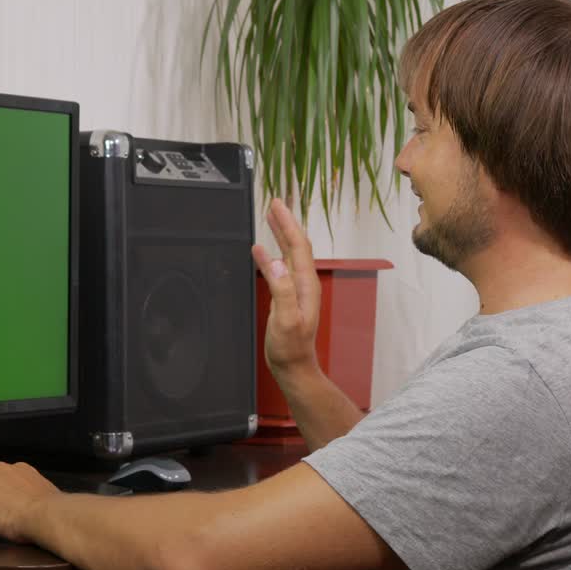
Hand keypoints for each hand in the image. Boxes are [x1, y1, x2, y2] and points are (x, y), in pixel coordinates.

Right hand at [251, 199, 321, 379]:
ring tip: (272, 217)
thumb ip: (282, 289)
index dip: (287, 224)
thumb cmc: (291, 347)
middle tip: (274, 203)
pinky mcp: (289, 296)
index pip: (297, 246)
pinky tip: (265, 249)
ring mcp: (298, 289)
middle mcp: (304, 283)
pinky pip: (283, 265)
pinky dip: (275, 251)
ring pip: (290, 253)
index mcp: (306, 285)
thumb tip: (274, 261)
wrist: (294, 366)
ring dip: (282, 233)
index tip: (277, 205)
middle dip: (286, 222)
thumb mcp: (286, 319)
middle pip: (296, 245)